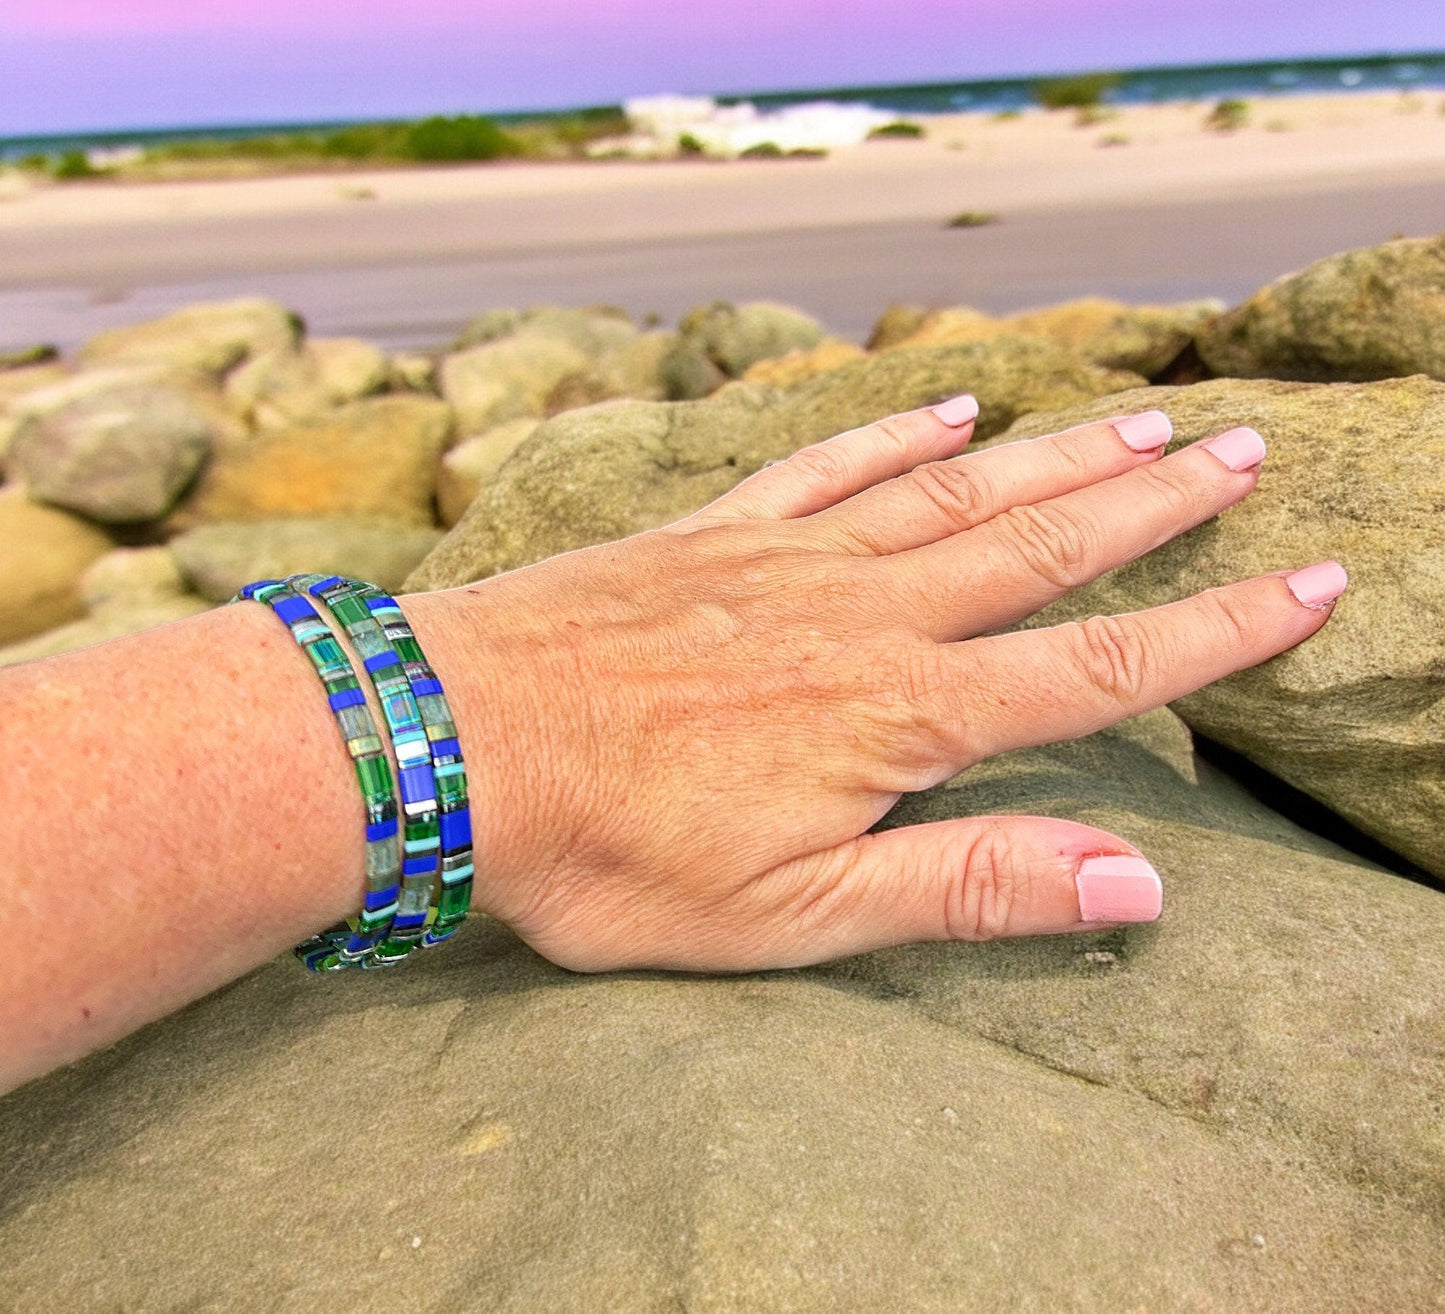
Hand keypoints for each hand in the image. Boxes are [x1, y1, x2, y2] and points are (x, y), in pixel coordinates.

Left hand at [410, 400, 1340, 971]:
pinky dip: (899, 432)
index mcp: (902, 716)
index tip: (1306, 579)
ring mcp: (789, 557)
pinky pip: (830, 462)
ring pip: (955, 490)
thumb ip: (966, 886)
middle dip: (1153, 504)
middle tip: (1241, 448)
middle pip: (1043, 545)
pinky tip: (952, 406)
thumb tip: (1133, 881)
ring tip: (1138, 417)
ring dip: (1055, 453)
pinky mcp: (715, 530)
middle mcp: (867, 615)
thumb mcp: (797, 914)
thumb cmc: (612, 852)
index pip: (1098, 667)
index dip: (1215, 628)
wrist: (450, 744)